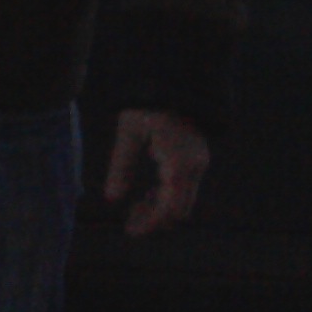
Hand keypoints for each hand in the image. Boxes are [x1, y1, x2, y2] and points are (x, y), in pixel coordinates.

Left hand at [103, 108, 208, 236]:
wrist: (172, 80)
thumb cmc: (146, 103)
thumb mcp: (129, 132)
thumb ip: (121, 165)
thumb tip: (112, 198)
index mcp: (179, 163)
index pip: (169, 208)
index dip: (150, 223)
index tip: (131, 230)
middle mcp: (195, 167)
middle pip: (180, 211)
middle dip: (155, 220)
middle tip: (130, 222)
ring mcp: (199, 164)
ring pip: (183, 202)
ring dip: (160, 210)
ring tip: (135, 209)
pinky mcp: (197, 160)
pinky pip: (184, 189)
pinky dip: (166, 197)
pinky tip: (146, 195)